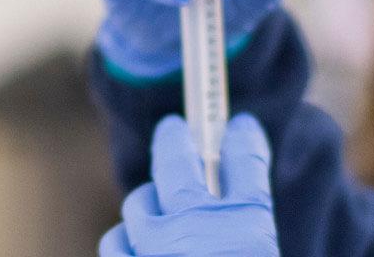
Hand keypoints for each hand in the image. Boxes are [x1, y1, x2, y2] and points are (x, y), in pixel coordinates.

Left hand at [98, 114, 277, 255]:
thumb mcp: (257, 253)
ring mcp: (155, 247)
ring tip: (157, 212)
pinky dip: (127, 242)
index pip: (246, 161)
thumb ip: (245, 236)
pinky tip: (135, 247)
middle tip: (173, 128)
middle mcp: (198, 226)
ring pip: (139, 203)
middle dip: (174, 139)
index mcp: (246, 226)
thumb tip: (226, 207)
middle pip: (178, 161)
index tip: (240, 128)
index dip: (242, 139)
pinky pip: (116, 240)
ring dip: (148, 205)